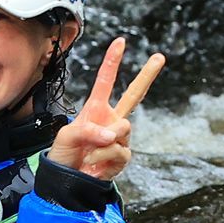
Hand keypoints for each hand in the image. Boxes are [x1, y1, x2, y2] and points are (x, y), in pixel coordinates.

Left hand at [47, 37, 165, 180]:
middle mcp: (110, 120)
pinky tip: (94, 163)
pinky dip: (103, 156)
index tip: (120, 41)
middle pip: (134, 94)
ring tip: (89, 153)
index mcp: (95, 109)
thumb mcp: (67, 136)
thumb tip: (112, 135)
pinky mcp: (123, 155)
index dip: (112, 62)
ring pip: (123, 128)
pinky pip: (119, 150)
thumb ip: (88, 129)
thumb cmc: (64, 155)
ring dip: (104, 141)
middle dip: (147, 75)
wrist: (67, 181)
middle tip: (160, 57)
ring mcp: (119, 137)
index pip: (105, 82)